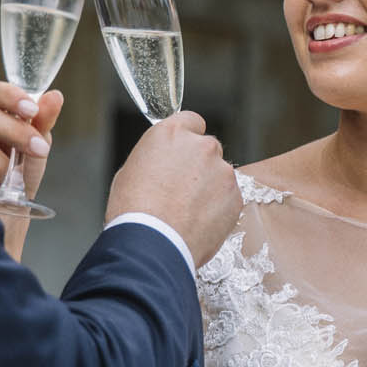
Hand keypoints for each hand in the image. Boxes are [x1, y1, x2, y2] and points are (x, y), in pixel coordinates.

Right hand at [0, 82, 61, 199]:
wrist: (3, 208)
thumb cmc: (18, 169)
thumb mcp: (35, 142)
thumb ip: (43, 119)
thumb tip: (55, 97)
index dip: (12, 98)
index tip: (32, 111)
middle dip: (14, 132)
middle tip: (38, 148)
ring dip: (0, 163)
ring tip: (10, 177)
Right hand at [105, 112, 239, 266]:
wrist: (152, 245)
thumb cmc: (134, 211)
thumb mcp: (131, 171)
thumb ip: (156, 157)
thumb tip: (162, 163)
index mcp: (171, 134)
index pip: (191, 121)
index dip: (187, 138)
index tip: (184, 152)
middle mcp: (201, 146)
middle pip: (207, 148)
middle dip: (198, 165)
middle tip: (182, 190)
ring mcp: (222, 171)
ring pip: (219, 175)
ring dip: (209, 188)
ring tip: (187, 212)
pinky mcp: (235, 197)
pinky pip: (229, 198)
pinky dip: (218, 208)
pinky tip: (199, 222)